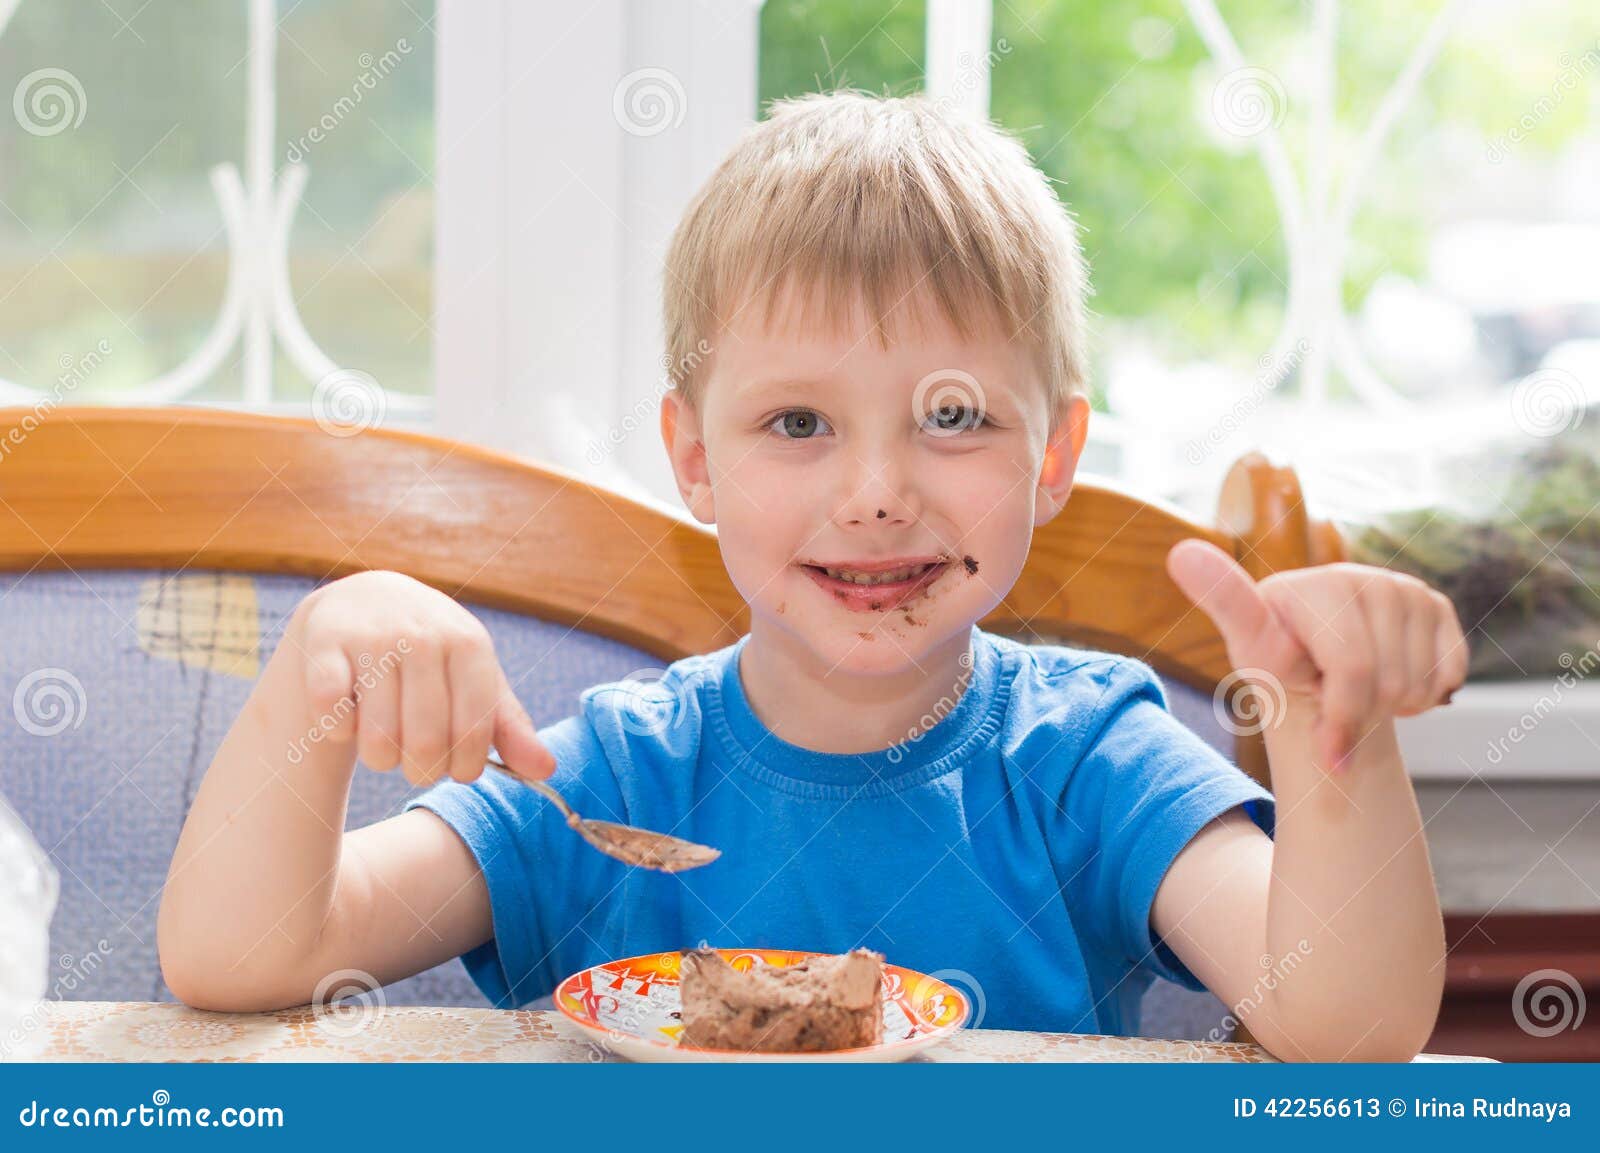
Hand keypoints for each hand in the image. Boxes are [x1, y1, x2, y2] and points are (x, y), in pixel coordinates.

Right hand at [288, 570, 554, 784]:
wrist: (365, 602)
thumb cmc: (434, 656)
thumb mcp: (476, 680)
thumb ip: (509, 727)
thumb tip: (546, 769)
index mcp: (470, 644)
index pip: (474, 733)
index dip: (465, 768)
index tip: (457, 770)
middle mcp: (424, 634)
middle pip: (426, 744)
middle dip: (422, 772)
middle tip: (417, 763)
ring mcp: (373, 637)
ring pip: (377, 741)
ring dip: (380, 759)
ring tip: (384, 743)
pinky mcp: (325, 645)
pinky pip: (331, 718)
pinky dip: (338, 731)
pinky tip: (348, 714)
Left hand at [1166, 539, 1468, 772]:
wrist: (1324, 675)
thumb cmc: (1282, 664)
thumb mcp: (1252, 647)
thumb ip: (1226, 605)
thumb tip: (1180, 553)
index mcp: (1305, 585)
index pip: (1342, 661)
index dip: (1339, 705)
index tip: (1294, 700)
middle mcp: (1355, 576)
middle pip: (1379, 681)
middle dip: (1358, 713)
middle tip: (1331, 701)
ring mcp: (1400, 586)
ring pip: (1415, 683)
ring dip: (1389, 705)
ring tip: (1357, 689)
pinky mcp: (1434, 603)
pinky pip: (1447, 673)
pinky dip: (1423, 695)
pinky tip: (1390, 679)